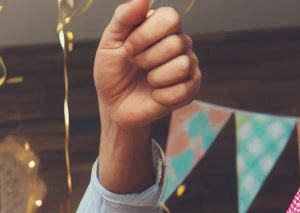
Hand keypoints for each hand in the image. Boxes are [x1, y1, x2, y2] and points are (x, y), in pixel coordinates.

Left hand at [94, 0, 199, 128]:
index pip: (170, 18)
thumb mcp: (109, 44)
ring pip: (182, 65)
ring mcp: (188, 65)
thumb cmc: (113, 73)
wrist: (114, 107)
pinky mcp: (190, 89)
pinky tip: (155, 95)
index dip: (144, 35)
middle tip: (137, 65)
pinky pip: (182, 90)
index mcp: (163, 27)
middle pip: (176, 42)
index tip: (128, 49)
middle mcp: (180, 42)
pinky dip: (161, 95)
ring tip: (147, 80)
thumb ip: (123, 18)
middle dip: (146, 58)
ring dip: (155, 77)